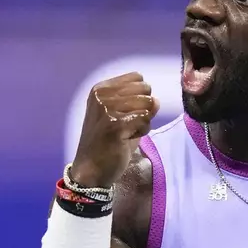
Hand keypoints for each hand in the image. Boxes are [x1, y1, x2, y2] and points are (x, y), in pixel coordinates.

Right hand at [70, 72, 159, 187]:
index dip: (140, 95)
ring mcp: (107, 109)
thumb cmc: (107, 142)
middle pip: (145, 89)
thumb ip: (139, 104)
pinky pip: (146, 119)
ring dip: (144, 121)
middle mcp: (102, 95)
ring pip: (148, 104)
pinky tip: (128, 138)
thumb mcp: (121, 116)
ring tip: (127, 132)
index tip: (125, 112)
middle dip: (144, 108)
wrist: (90, 169)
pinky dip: (143, 131)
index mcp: (100, 89)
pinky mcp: (116, 124)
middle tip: (127, 124)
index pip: (137, 77)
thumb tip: (156, 101)